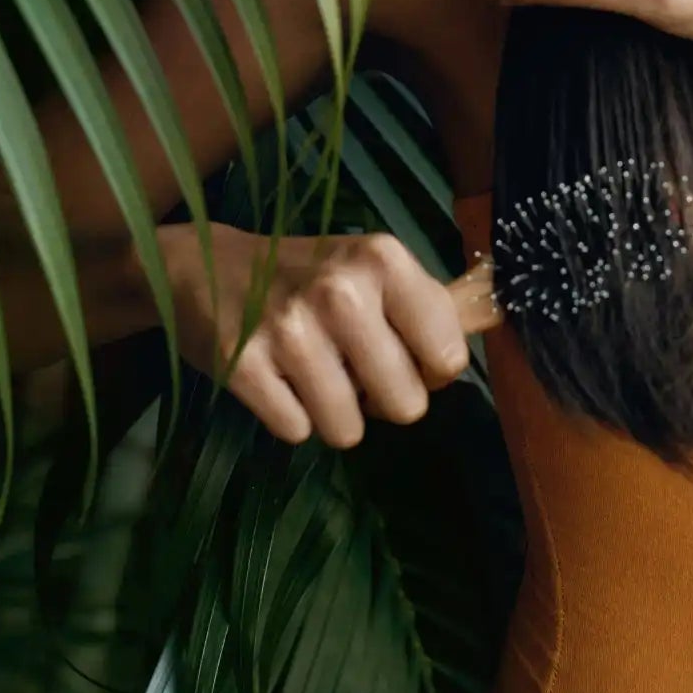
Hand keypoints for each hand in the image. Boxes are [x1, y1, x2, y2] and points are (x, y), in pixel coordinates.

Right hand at [164, 223, 488, 449]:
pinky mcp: (244, 367)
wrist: (202, 265)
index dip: (429, 369)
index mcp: (383, 260)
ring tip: (310, 371)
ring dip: (334, 412)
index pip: (449, 357)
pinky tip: (275, 376)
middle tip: (351, 366)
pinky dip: (290, 415)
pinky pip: (298, 432)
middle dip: (382, 399)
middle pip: (407, 406)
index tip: (402, 352)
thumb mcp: (368, 267)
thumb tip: (489, 325)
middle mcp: (342, 292)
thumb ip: (425, 304)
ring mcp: (290, 331)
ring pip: (350, 431)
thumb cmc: (303, 274)